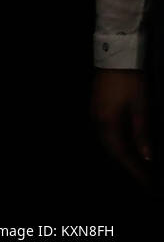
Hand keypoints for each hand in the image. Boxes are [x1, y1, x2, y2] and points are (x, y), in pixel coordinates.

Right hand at [92, 68, 151, 184]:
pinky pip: (104, 131)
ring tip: (136, 164)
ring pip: (107, 141)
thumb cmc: (130, 83)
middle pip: (111, 149)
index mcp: (108, 122)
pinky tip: (125, 145)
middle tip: (143, 177)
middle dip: (127, 165)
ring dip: (120, 154)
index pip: (121, 154)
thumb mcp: (140, 109)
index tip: (146, 182)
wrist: (115, 59)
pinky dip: (115, 142)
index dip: (134, 170)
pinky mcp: (96, 107)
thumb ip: (142, 135)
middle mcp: (98, 120)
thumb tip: (146, 157)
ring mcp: (95, 113)